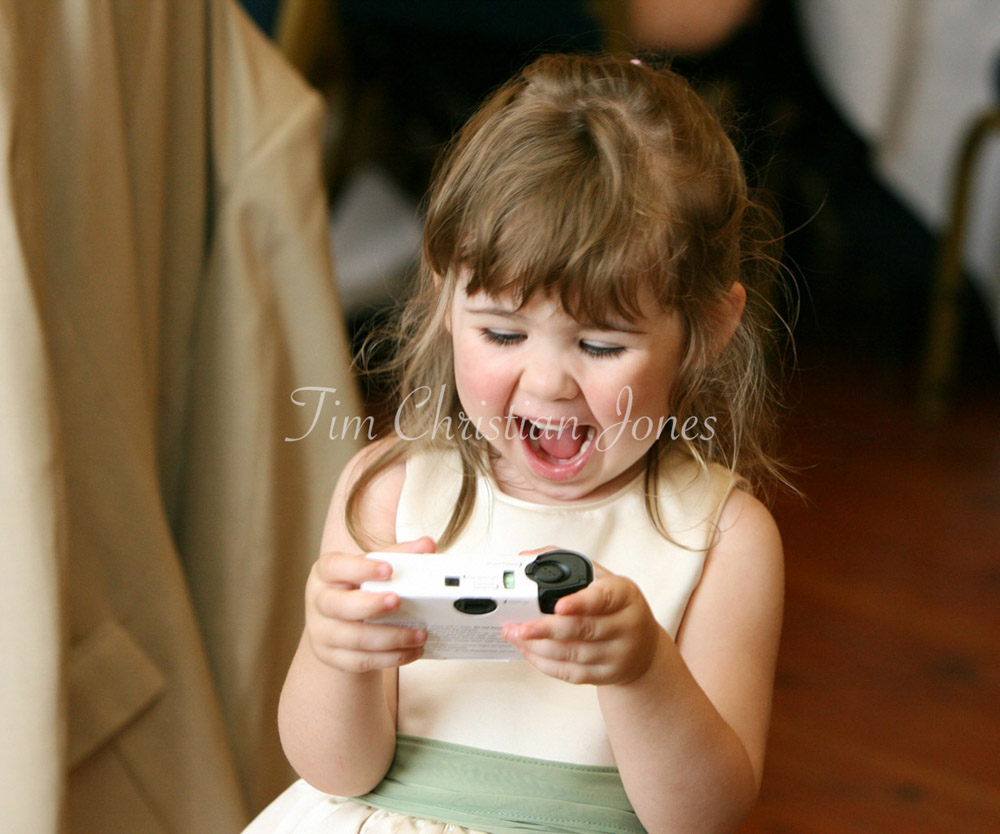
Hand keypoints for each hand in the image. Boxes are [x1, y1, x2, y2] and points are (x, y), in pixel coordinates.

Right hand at [304, 537, 434, 672]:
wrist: (334, 621)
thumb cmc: (355, 587)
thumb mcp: (370, 568)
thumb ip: (397, 555)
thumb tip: (427, 544)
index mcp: (326, 573)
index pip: (337, 567)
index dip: (361, 568)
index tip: (388, 569)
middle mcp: (319, 602)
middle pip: (339, 605)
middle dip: (371, 605)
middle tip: (399, 601)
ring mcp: (322, 632)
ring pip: (354, 638)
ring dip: (391, 637)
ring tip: (420, 634)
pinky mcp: (331, 656)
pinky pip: (361, 661)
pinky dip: (390, 657)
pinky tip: (412, 651)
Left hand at [503, 558, 663, 685]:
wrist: (644, 647)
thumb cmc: (616, 606)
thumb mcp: (601, 578)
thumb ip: (566, 564)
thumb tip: (527, 557)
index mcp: (624, 595)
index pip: (602, 598)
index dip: (580, 603)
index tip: (558, 606)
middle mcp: (625, 625)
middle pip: (582, 629)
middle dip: (545, 629)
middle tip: (520, 627)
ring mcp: (617, 654)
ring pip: (572, 654)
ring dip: (538, 647)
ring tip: (515, 636)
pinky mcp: (605, 675)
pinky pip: (570, 673)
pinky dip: (544, 663)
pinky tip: (528, 651)